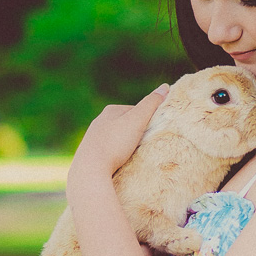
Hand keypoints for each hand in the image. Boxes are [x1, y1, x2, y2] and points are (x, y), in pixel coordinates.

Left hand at [67, 84, 169, 199]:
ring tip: (135, 155)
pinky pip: (110, 151)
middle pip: (126, 124)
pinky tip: (121, 162)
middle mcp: (99, 121)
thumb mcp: (137, 121)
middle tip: (147, 144)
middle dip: (137, 132)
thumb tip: (165, 87)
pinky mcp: (91, 153)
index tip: (156, 130)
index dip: (148, 119)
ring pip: (117, 138)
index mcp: (111, 110)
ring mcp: (93, 138)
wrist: (90, 169)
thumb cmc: (115, 143)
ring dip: (127, 144)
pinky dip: (117, 154)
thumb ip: (150, 104)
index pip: (136, 110)